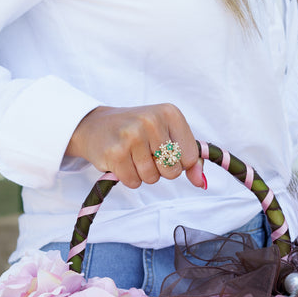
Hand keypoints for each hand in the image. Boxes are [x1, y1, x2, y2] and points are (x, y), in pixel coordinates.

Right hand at [65, 104, 203, 188]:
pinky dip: (129, 178)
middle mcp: (152, 121)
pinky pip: (134, 182)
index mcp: (170, 113)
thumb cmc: (137, 132)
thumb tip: (202, 183)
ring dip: (143, 175)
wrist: (95, 125)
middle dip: (161, 170)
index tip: (165, 152)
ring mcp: (132, 136)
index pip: (190, 157)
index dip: (178, 162)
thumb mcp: (167, 135)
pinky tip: (121, 162)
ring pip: (153, 178)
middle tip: (146, 154)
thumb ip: (189, 159)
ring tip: (133, 157)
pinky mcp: (115, 152)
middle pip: (172, 170)